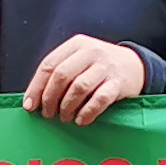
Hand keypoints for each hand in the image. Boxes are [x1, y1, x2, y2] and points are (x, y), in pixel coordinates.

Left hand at [24, 35, 148, 125]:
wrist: (135, 65)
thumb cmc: (98, 66)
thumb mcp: (79, 59)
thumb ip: (59, 72)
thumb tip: (33, 99)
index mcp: (76, 44)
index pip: (49, 64)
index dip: (36, 87)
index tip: (30, 105)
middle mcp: (91, 52)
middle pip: (61, 75)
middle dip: (50, 98)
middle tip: (48, 114)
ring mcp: (106, 67)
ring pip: (79, 87)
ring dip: (67, 106)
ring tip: (64, 117)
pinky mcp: (118, 83)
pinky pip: (99, 99)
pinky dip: (86, 112)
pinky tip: (81, 120)